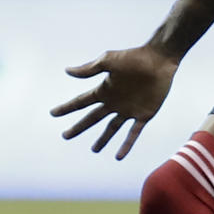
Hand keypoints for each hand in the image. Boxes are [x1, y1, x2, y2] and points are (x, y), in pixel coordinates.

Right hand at [50, 44, 178, 158]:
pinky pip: (133, 133)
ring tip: (95, 150)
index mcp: (105, 90)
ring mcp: (129, 110)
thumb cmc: (134, 57)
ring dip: (103, 140)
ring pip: (112, 129)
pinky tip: (119, 156)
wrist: (159, 60)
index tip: (53, 113)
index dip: (68, 107)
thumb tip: (67, 71)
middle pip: (93, 118)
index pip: (81, 101)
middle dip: (79, 127)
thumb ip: (89, 68)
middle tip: (65, 135)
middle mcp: (115, 102)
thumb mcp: (109, 61)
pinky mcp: (144, 115)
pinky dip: (126, 145)